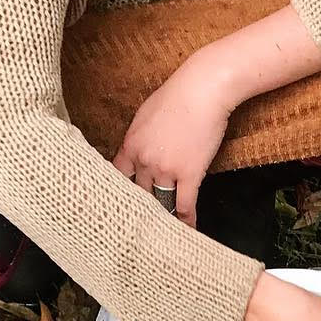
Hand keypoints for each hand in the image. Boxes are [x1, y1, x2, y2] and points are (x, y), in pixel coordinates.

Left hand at [114, 54, 231, 226]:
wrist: (203, 89)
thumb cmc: (177, 95)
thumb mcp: (146, 114)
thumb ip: (139, 137)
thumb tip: (138, 150)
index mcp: (131, 144)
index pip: (118, 176)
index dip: (120, 191)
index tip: (120, 204)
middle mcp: (144, 160)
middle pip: (139, 193)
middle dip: (143, 206)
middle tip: (143, 224)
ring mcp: (166, 169)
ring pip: (161, 201)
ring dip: (165, 216)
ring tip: (165, 231)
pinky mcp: (189, 174)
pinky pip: (184, 204)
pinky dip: (186, 219)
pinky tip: (187, 229)